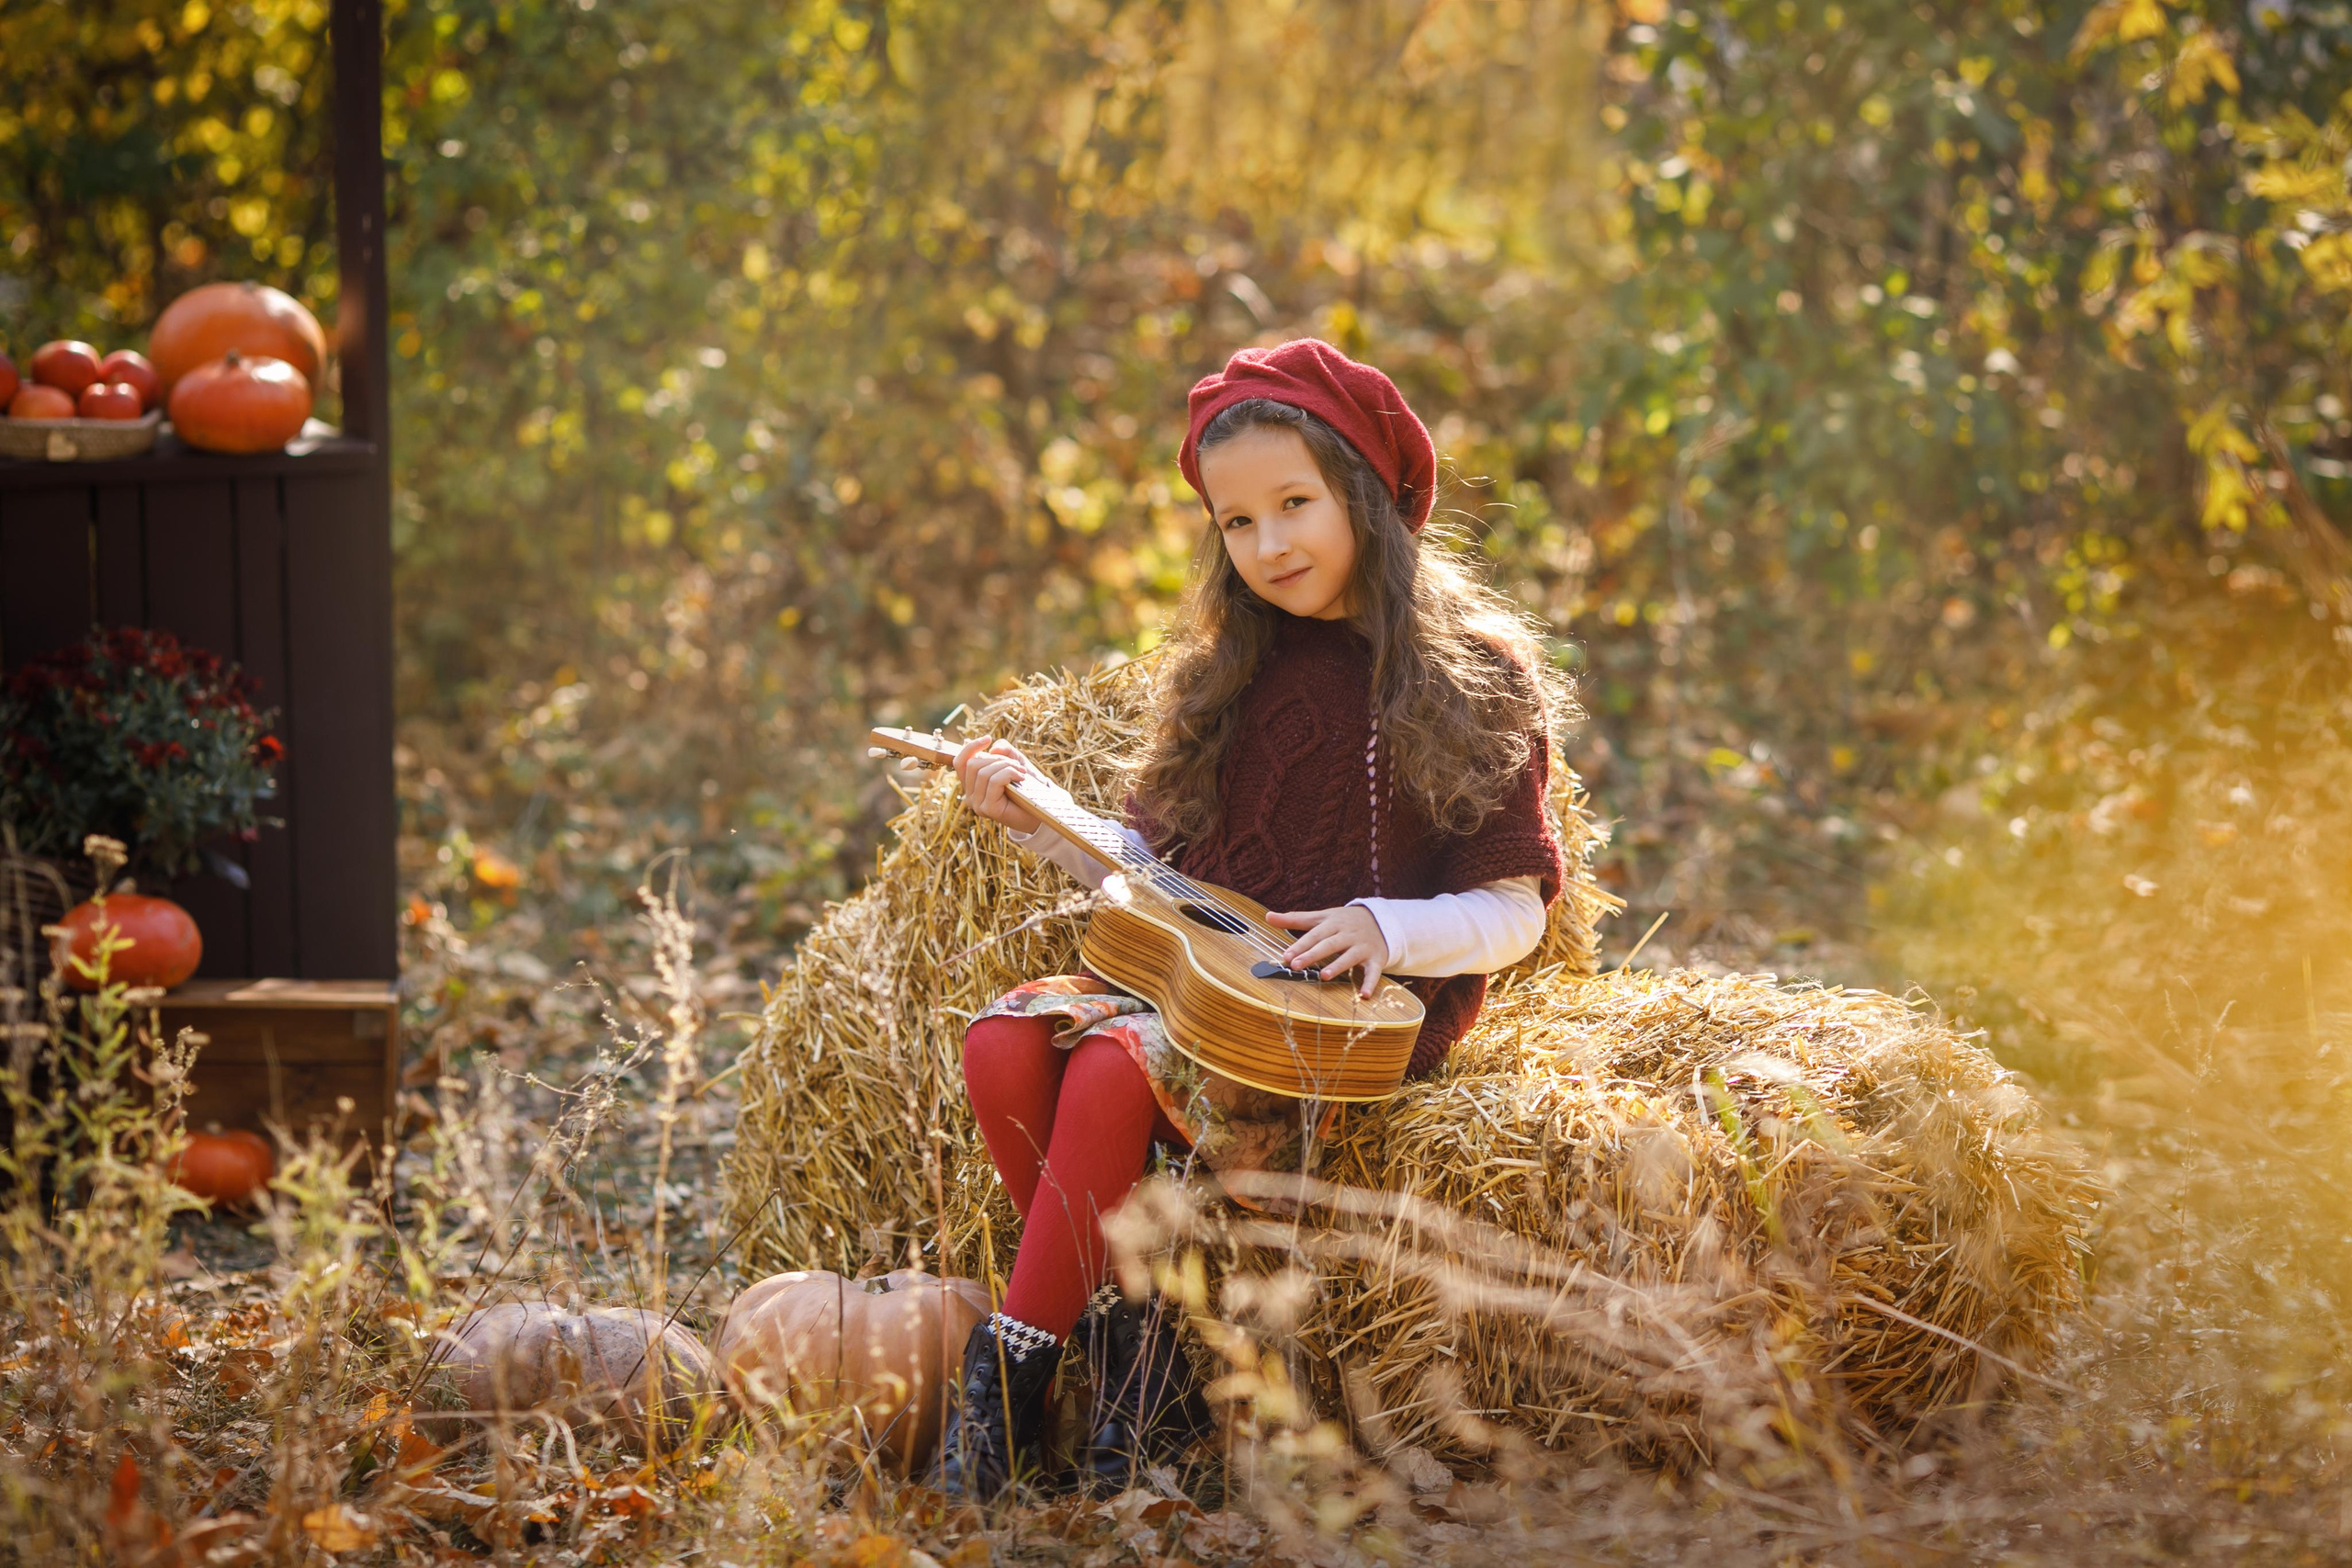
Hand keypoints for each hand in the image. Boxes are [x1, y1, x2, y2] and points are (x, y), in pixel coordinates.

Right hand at [954, 737, 1042, 834]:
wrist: (1039, 811)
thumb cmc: (1026, 787)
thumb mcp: (1015, 762)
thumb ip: (1005, 751)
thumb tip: (993, 749)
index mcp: (971, 784)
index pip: (960, 762)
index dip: (970, 747)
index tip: (988, 738)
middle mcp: (970, 795)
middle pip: (973, 764)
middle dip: (998, 759)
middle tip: (1017, 765)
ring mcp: (977, 804)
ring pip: (983, 772)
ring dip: (1006, 766)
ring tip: (1021, 772)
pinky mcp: (988, 809)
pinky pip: (994, 781)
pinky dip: (1009, 774)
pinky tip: (1021, 777)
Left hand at [1264, 905, 1389, 997]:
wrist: (1381, 921)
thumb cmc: (1344, 922)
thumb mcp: (1322, 917)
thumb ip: (1295, 919)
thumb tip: (1267, 917)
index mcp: (1333, 924)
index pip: (1315, 935)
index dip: (1301, 945)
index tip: (1286, 956)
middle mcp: (1348, 934)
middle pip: (1329, 945)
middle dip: (1313, 955)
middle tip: (1297, 966)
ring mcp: (1362, 947)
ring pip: (1349, 957)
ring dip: (1338, 966)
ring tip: (1324, 976)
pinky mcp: (1375, 959)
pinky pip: (1373, 972)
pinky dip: (1370, 983)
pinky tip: (1364, 995)